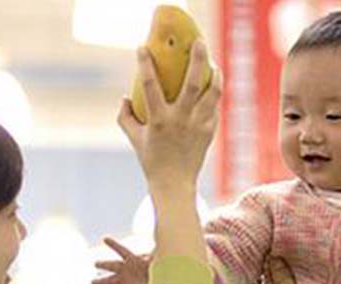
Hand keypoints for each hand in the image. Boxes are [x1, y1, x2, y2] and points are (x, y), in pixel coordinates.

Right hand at [92, 237, 151, 283]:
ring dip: (100, 282)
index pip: (121, 250)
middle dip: (104, 265)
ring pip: (108, 280)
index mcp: (131, 259)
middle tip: (96, 264)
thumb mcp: (156, 262)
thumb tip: (146, 259)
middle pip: (111, 265)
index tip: (105, 239)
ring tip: (92, 283)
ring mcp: (123, 281)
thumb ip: (151, 259)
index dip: (114, 244)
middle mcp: (124, 269)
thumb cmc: (159, 269)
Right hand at [117, 41, 222, 188]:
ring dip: (215, 74)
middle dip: (198, 59)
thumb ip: (125, 117)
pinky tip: (213, 84)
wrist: (174, 184)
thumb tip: (125, 96)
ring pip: (213, 93)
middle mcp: (181, 120)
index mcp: (159, 120)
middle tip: (199, 43)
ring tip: (213, 63)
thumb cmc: (151, 160)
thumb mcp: (134, 138)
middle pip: (193, 83)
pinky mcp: (210, 131)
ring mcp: (199, 125)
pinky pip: (215, 106)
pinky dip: (215, 93)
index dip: (145, 64)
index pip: (150, 85)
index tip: (143, 47)